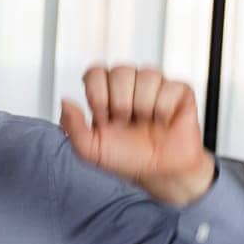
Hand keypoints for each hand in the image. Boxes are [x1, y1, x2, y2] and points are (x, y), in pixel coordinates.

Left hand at [59, 65, 214, 206]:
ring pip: (146, 75)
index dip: (98, 94)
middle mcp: (129, 85)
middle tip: (125, 122)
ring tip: (144, 122)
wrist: (158, 173)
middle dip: (120, 102)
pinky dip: (163, 110)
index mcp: (106, 93)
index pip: (95, 72)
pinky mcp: (178, 91)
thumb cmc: (127, 159)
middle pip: (120, 71)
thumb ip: (72, 127)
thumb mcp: (90, 150)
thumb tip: (65, 102)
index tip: (103, 119)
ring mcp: (154, 86)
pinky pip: (170, 87)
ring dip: (143, 106)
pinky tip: (162, 121)